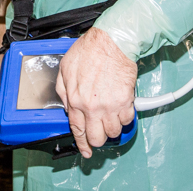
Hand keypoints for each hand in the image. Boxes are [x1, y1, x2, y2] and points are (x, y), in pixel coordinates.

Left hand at [55, 27, 137, 157]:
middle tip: (100, 133)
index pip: (77, 130)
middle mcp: (92, 107)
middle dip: (97, 139)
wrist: (112, 42)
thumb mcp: (65, 69)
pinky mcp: (126, 101)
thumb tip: (67, 106)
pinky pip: (127, 120)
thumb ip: (64, 91)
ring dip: (112, 127)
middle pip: (97, 138)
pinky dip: (125, 117)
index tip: (86, 150)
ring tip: (111, 116)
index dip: (82, 143)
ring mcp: (110, 105)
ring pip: (113, 132)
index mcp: (76, 100)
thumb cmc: (89, 51)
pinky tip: (121, 109)